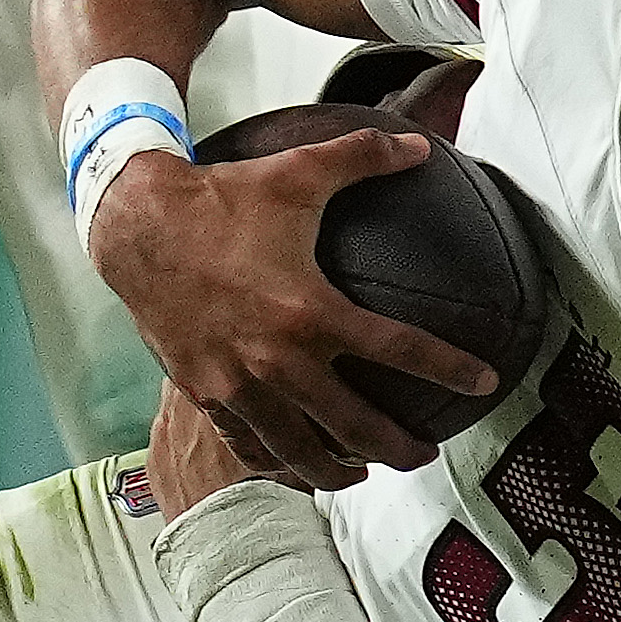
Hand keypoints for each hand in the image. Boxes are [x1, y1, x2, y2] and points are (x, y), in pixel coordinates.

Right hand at [86, 132, 498, 485]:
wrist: (137, 226)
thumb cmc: (220, 199)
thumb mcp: (298, 172)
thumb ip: (365, 156)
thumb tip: (422, 146)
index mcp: (311, 311)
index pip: (400, 350)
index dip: (450, 369)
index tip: (483, 384)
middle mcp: (279, 359)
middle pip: (356, 426)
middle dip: (399, 450)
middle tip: (424, 455)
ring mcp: (239, 384)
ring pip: (301, 450)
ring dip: (340, 471)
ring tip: (362, 475)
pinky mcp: (205, 392)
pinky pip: (249, 444)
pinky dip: (277, 461)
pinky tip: (294, 464)